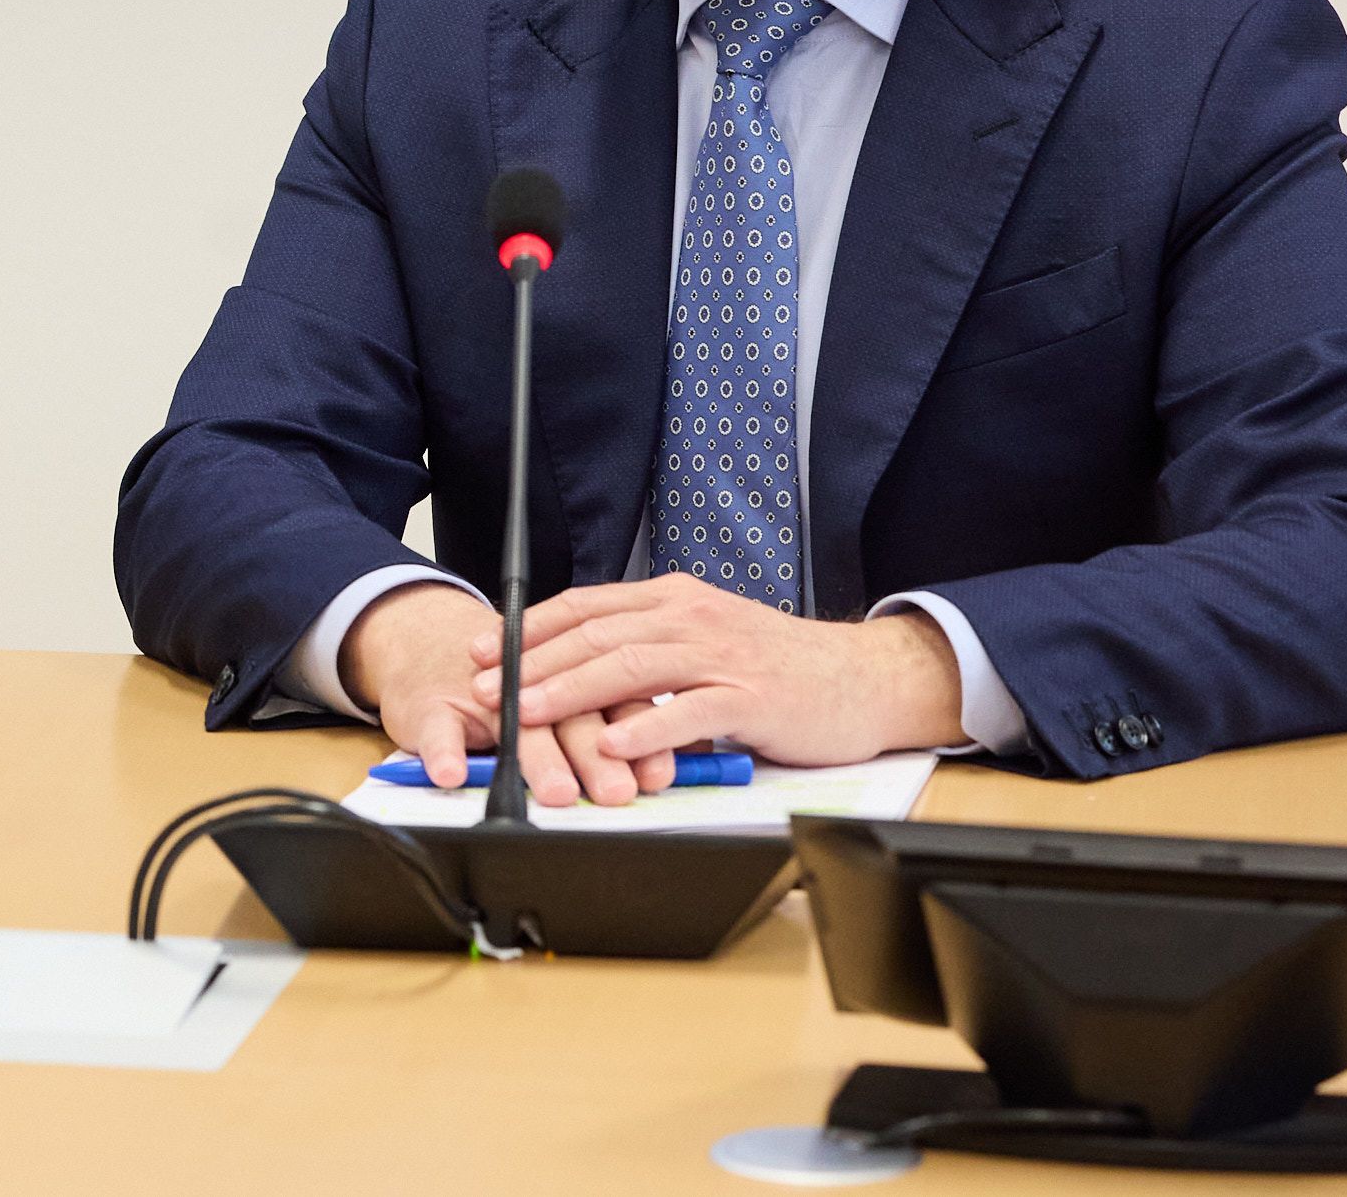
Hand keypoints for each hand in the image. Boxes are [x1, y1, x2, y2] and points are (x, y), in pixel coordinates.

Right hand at [342, 581, 675, 807]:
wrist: (425, 642)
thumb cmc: (513, 677)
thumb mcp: (571, 691)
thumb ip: (627, 717)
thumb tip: (694, 747)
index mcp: (571, 673)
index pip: (613, 699)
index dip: (638, 735)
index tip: (660, 774)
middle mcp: (528, 680)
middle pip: (568, 714)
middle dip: (595, 754)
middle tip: (617, 791)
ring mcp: (478, 693)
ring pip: (511, 723)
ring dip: (535, 757)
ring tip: (555, 790)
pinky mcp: (430, 706)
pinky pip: (437, 730)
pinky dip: (443, 751)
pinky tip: (450, 773)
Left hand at [472, 573, 968, 765]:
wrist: (860, 679)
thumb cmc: (778, 665)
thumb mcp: (705, 637)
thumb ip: (649, 643)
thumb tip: (579, 661)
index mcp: (675, 600)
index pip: (588, 606)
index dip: (531, 627)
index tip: (486, 649)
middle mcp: (692, 618)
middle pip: (598, 635)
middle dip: (535, 661)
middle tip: (488, 685)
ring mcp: (722, 657)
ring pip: (632, 667)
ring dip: (573, 690)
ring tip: (529, 710)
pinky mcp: (752, 699)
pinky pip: (690, 710)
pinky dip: (646, 728)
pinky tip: (613, 745)